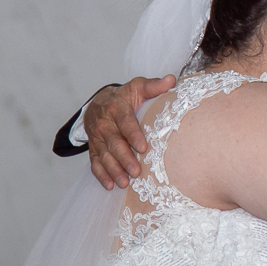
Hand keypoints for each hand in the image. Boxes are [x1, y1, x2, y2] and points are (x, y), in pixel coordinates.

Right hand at [84, 75, 175, 189]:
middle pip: (114, 142)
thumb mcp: (138, 87)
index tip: (143, 147)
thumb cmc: (125, 96)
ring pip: (104, 155)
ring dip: (113, 170)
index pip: (125, 122)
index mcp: (116, 107)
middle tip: (136, 171)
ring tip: (125, 183)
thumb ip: (154, 86)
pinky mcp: (93, 148)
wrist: (100, 101)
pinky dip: (101, 175)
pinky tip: (110, 186)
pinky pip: (95, 163)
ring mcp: (97, 138)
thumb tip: (172, 80)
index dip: (133, 134)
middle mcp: (104, 123)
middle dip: (124, 158)